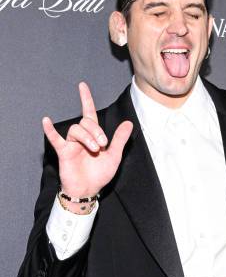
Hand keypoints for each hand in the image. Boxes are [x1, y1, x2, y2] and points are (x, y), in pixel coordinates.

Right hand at [42, 82, 132, 197]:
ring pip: (76, 129)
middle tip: (102, 145)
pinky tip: (46, 121)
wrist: (89, 190)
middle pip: (85, 122)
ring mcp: (71, 144)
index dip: (86, 99)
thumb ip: (120, 139)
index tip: (82, 86)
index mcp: (93, 136)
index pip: (89, 113)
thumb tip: (129, 123)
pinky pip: (55, 139)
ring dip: (87, 137)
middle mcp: (81, 137)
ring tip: (94, 149)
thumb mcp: (114, 156)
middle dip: (96, 131)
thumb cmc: (100, 174)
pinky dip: (50, 130)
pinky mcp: (64, 152)